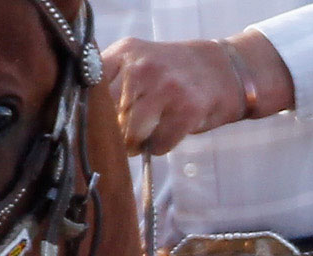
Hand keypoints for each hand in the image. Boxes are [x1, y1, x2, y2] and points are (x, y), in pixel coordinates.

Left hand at [104, 33, 290, 155]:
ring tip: (139, 142)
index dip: (93, 111)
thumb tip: (90, 119)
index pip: (92, 87)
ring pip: (133, 132)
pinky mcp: (187, 111)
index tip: (98, 123)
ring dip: (135, 144)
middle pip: (112, 114)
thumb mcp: (138, 61)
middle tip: (122, 137)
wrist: (222, 70)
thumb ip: (112, 79)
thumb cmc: (172, 73)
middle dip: (115, 132)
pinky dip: (158, 147)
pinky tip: (163, 138)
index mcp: (125, 52)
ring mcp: (167, 88)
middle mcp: (143, 67)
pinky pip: (159, 142)